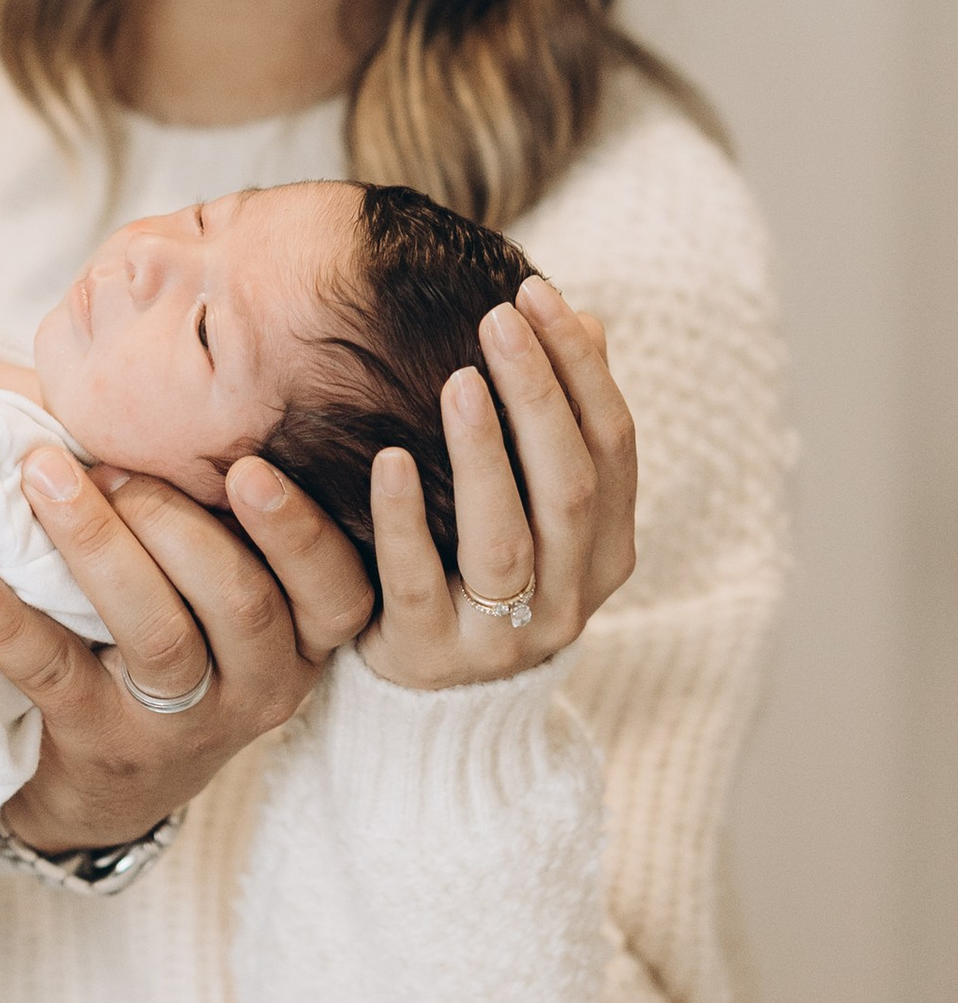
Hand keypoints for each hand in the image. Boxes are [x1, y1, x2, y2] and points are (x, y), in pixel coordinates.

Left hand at [0, 447, 374, 852]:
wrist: (108, 786)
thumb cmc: (170, 633)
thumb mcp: (217, 587)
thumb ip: (219, 506)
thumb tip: (164, 372)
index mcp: (302, 636)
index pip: (337, 588)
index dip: (300, 529)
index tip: (249, 467)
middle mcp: (262, 684)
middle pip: (242, 599)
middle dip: (175, 519)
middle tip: (112, 466)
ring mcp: (186, 725)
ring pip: (160, 635)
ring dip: (98, 546)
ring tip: (41, 478)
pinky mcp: (105, 747)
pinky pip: (58, 676)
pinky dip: (8, 623)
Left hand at [361, 272, 635, 689]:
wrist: (434, 709)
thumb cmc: (477, 570)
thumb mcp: (528, 506)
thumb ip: (553, 425)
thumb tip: (583, 315)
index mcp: (606, 550)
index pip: (613, 446)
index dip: (582, 369)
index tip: (538, 293)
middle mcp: (569, 595)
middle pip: (569, 484)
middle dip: (541, 393)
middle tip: (500, 317)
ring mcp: (503, 634)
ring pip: (507, 536)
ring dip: (486, 452)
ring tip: (459, 378)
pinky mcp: (429, 655)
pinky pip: (418, 580)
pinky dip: (407, 518)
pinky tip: (388, 458)